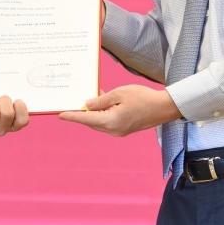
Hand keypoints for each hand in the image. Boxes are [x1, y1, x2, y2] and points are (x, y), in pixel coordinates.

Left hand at [0, 96, 28, 135]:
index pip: (23, 121)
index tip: (16, 101)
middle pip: (7, 114)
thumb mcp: (6, 102)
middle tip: (0, 98)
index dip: (21, 109)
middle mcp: (1, 129)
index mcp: (12, 125)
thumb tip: (20, 85)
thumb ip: (13, 98)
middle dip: (4, 100)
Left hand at [59, 84, 181, 135]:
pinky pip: (107, 121)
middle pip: (91, 121)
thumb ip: (101, 100)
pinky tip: (101, 101)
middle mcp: (113, 130)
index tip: (60, 114)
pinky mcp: (124, 128)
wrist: (163, 107)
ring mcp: (119, 131)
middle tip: (71, 103)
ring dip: (92, 112)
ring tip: (87, 98)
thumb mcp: (119, 93)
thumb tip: (87, 105)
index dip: (72, 116)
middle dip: (81, 113)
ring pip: (99, 122)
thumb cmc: (143, 97)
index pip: (86, 118)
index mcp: (110, 121)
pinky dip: (102, 113)